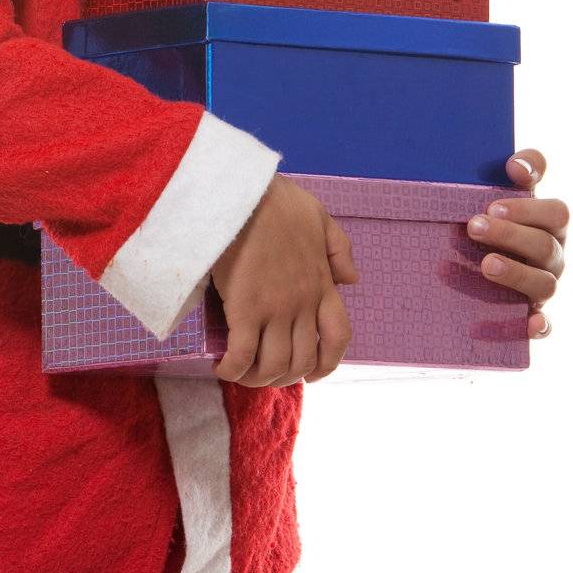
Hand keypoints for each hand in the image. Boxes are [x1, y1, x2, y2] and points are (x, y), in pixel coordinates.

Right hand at [210, 174, 359, 387]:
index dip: (328, 363)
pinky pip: (242, 356)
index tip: (313, 373)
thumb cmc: (276, 201)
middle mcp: (302, 304)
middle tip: (265, 372)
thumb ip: (339, 249)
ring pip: (273, 365)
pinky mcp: (244, 310)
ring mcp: (274, 309)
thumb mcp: (320, 217)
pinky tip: (221, 365)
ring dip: (257, 378)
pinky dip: (232, 369)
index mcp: (322, 284)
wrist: (242, 194)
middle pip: (302, 361)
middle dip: (285, 377)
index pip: (338, 337)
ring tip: (241, 372)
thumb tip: (351, 280)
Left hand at [467, 148, 567, 338]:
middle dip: (510, 233)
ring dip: (517, 273)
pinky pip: (545, 324)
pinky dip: (541, 325)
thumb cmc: (491, 221)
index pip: (556, 211)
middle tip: (475, 225)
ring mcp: (545, 285)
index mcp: (549, 224)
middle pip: (544, 244)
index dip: (533, 203)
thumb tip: (515, 166)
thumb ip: (509, 177)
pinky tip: (531, 323)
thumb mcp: (499, 195)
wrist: (473, 264)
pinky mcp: (534, 315)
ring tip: (486, 264)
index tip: (505, 189)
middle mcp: (553, 254)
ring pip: (544, 282)